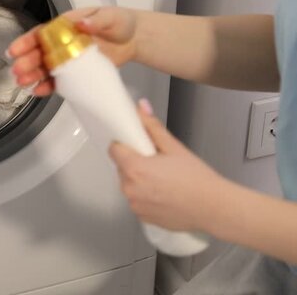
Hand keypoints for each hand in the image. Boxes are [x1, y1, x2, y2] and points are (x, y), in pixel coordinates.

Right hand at [6, 7, 139, 95]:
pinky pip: (58, 82)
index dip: (27, 41)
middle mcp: (61, 43)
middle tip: (17, 71)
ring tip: (22, 83)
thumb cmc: (119, 23)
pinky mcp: (75, 75)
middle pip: (40, 53)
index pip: (42, 33)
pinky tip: (37, 91)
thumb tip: (82, 23)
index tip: (14, 50)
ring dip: (33, 76)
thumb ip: (97, 20)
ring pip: (45, 69)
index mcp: (65, 27)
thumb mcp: (110, 17)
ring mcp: (67, 60)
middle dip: (27, 62)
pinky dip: (47, 87)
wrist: (133, 40)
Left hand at [109, 99, 226, 231]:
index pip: (113, 149)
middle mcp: (130, 189)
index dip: (124, 144)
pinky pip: (137, 200)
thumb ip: (152, 127)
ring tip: (164, 179)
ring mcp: (135, 204)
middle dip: (135, 162)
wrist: (215, 208)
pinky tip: (165, 193)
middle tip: (158, 162)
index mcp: (135, 168)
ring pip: (129, 184)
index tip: (135, 144)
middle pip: (122, 167)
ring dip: (140, 180)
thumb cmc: (198, 181)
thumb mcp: (175, 148)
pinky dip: (146, 196)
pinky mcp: (142, 216)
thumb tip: (141, 110)